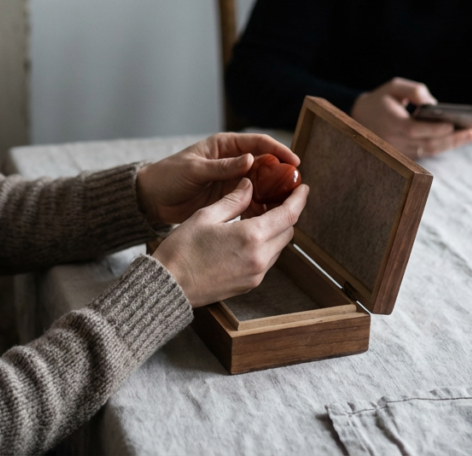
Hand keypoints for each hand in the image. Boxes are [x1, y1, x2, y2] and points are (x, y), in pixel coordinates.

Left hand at [136, 133, 299, 225]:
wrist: (151, 199)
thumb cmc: (168, 175)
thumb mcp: (194, 169)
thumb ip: (221, 166)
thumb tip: (249, 159)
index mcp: (225, 146)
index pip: (258, 144)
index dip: (278, 151)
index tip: (294, 162)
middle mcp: (232, 162)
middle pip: (264, 165)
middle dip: (281, 175)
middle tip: (296, 187)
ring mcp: (231, 181)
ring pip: (260, 185)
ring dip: (272, 194)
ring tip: (286, 204)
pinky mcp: (227, 199)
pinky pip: (249, 202)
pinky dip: (259, 208)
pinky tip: (267, 217)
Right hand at [152, 179, 308, 306]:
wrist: (169, 286)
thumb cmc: (182, 250)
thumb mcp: (206, 216)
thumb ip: (233, 200)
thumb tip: (249, 185)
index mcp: (251, 237)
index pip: (288, 215)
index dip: (298, 199)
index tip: (302, 188)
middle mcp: (259, 259)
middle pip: (287, 231)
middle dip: (286, 213)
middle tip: (277, 198)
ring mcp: (255, 275)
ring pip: (278, 247)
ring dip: (276, 230)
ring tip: (261, 215)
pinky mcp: (249, 285)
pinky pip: (267, 260)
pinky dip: (265, 245)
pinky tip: (250, 234)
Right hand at [351, 77, 471, 158]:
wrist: (358, 119)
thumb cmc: (380, 100)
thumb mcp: (393, 87)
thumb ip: (413, 90)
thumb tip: (434, 103)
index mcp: (390, 122)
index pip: (413, 129)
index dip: (433, 129)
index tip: (451, 125)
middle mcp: (393, 140)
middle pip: (426, 144)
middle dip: (451, 139)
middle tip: (471, 132)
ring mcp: (398, 151)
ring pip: (428, 151)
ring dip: (449, 144)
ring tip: (468, 135)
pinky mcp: (403, 156)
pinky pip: (425, 153)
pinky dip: (441, 146)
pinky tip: (456, 138)